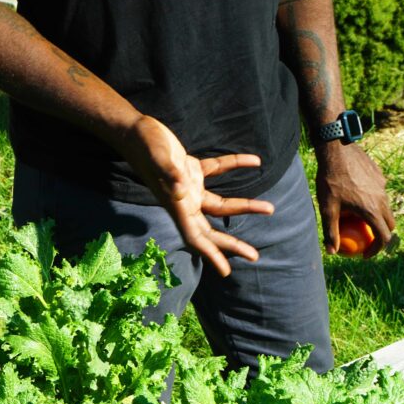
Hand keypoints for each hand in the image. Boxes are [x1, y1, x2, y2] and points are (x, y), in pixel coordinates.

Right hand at [121, 114, 273, 275]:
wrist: (134, 131)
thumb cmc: (145, 145)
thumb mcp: (158, 158)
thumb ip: (169, 174)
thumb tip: (181, 190)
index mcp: (177, 206)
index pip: (195, 238)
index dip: (211, 255)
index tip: (226, 271)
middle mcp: (185, 203)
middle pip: (211, 231)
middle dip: (232, 245)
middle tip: (255, 256)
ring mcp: (189, 188)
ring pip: (221, 205)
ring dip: (244, 207)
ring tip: (269, 209)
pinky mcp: (191, 170)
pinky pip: (218, 172)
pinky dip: (235, 166)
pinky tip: (254, 161)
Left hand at [315, 143, 395, 257]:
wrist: (337, 150)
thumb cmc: (330, 180)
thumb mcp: (327, 209)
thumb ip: (331, 232)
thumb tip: (332, 252)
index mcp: (372, 210)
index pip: (383, 237)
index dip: (376, 250)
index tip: (365, 254)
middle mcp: (382, 198)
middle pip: (389, 224)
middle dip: (381, 235)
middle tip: (367, 241)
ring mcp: (383, 186)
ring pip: (386, 208)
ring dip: (378, 218)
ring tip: (360, 220)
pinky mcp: (380, 175)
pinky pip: (380, 193)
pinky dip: (374, 202)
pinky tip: (357, 199)